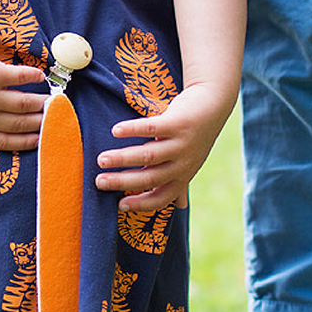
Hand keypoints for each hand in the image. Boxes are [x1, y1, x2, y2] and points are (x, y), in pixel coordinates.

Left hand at [0, 37, 45, 159]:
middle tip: (52, 119)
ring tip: (52, 101)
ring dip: (40, 103)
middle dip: (38, 123)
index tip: (39, 141)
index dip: (23, 142)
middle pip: (18, 124)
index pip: (3, 141)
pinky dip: (32, 76)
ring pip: (23, 103)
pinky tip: (41, 76)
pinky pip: (19, 77)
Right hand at [93, 83, 232, 211]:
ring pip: (149, 155)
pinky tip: (115, 131)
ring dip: (122, 158)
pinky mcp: (178, 123)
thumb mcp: (191, 162)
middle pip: (150, 178)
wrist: (212, 105)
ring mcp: (181, 143)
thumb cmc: (195, 136)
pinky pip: (152, 128)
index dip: (141, 204)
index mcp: (183, 176)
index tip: (119, 205)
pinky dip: (132, 130)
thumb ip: (182, 182)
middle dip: (122, 182)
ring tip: (101, 159)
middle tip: (99, 182)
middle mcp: (183, 163)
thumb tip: (180, 207)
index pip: (162, 197)